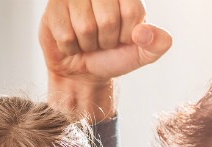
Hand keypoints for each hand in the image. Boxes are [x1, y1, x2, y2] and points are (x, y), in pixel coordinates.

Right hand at [39, 0, 171, 118]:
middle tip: (102, 41)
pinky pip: (66, 35)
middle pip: (108, 19)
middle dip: (106, 41)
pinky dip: (70, 48)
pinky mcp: (53, 8)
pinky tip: (72, 42)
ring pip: (85, 27)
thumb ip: (157, 43)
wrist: (83, 72)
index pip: (131, 12)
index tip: (122, 37)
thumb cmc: (113, 56)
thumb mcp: (142, 54)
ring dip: (88, 44)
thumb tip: (143, 32)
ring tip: (87, 41)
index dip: (127, 34)